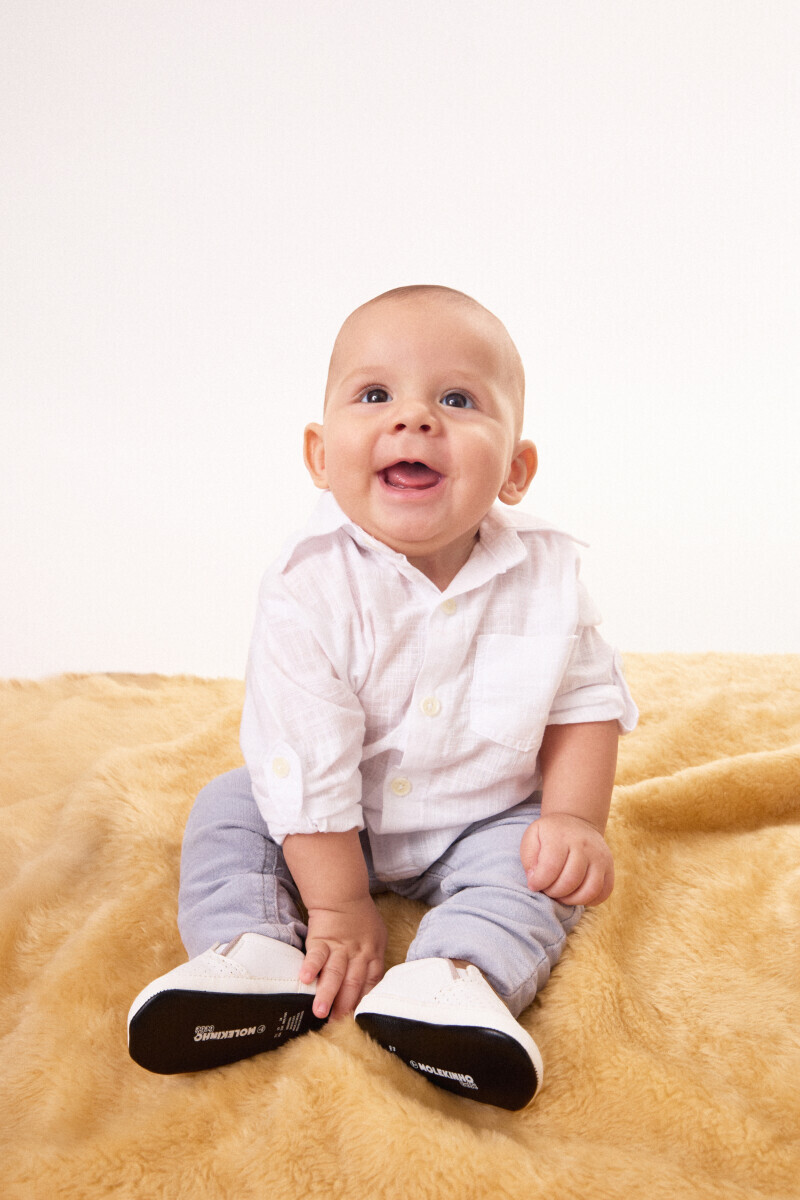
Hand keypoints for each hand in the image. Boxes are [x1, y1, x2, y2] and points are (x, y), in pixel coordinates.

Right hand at [299, 896, 386, 1020]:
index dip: (363, 1003)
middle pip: (353, 982)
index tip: (356, 1022)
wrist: (343, 894)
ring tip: (320, 1011)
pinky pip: (316, 954)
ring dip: (327, 992)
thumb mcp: (377, 939)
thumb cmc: (361, 919)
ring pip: (335, 972)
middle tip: (336, 1025)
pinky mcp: (321, 939)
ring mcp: (340, 947)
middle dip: (344, 1005)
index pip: (371, 984)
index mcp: (373, 955)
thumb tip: (366, 992)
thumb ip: (372, 964)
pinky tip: (305, 979)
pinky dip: (311, 966)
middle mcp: (358, 954)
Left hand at [520, 813, 613, 906]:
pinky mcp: (609, 868)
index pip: (551, 867)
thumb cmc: (551, 835)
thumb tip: (535, 880)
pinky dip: (589, 900)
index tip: (533, 885)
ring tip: (561, 895)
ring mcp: (600, 857)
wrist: (577, 822)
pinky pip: (604, 892)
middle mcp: (584, 846)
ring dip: (572, 900)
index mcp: (561, 837)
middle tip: (548, 890)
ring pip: (590, 890)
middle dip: (554, 893)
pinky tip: (576, 894)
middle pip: (571, 880)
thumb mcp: (533, 836)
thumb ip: (529, 858)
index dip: (539, 882)